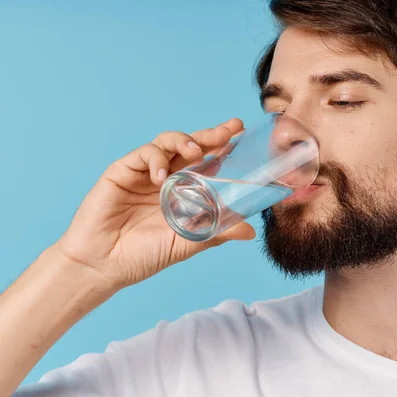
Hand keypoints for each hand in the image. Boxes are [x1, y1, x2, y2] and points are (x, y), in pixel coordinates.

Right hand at [54, 118, 255, 290]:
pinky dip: (155, 160)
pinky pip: (142, 154)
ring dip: (184, 141)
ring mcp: (144, 173)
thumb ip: (215, 233)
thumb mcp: (186, 244)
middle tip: (229, 130)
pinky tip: (161, 177)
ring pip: (167, 142)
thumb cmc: (144, 256)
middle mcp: (166, 177)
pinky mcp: (121, 171)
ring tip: (196, 152)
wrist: (103, 266)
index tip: (241, 133)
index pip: (207, 161)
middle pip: (191, 146)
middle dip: (211, 135)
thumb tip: (251, 231)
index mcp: (183, 191)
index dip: (223, 146)